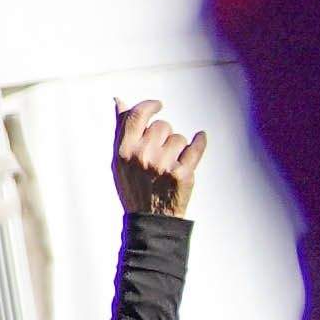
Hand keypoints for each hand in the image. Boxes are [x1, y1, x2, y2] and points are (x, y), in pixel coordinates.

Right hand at [108, 99, 209, 221]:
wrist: (150, 218)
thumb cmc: (134, 185)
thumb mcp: (120, 160)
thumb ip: (122, 129)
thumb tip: (119, 101)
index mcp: (124, 151)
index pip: (137, 115)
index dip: (150, 105)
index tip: (159, 105)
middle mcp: (142, 156)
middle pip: (162, 125)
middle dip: (164, 135)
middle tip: (160, 153)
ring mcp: (163, 165)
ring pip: (179, 137)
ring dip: (178, 147)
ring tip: (170, 163)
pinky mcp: (182, 173)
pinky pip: (197, 145)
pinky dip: (200, 142)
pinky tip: (199, 140)